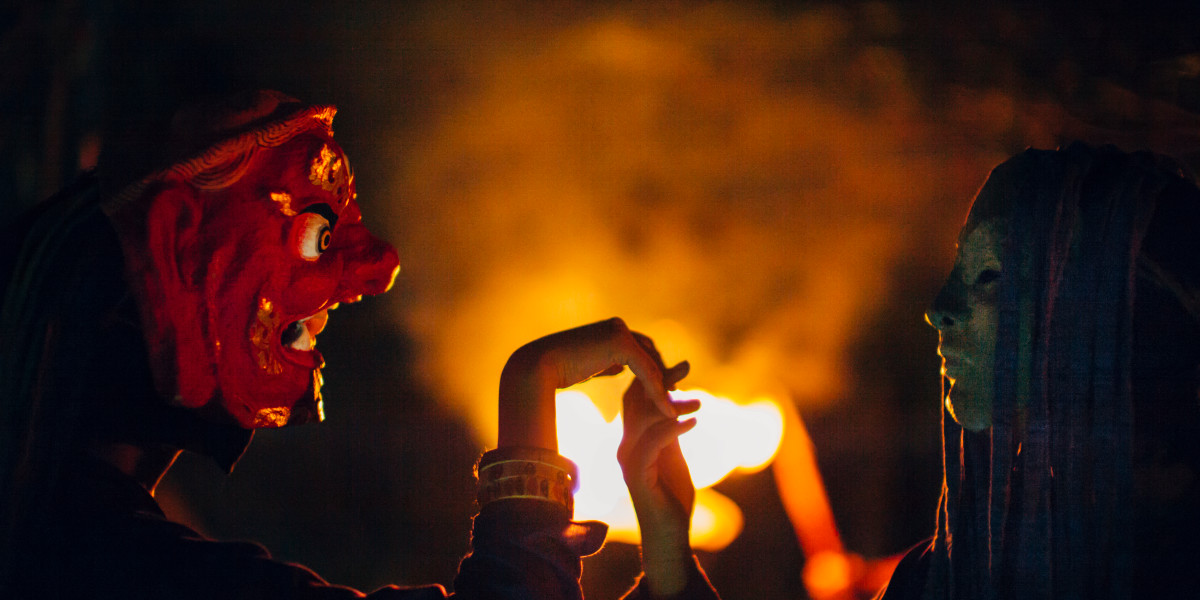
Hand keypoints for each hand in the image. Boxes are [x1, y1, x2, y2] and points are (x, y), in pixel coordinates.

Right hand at [497, 317, 675, 450]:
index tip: (662, 396)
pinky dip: (657, 392)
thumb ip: (606, 363)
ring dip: (663, 389)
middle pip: (652, 355)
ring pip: (651, 364)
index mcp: (610, 329)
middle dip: (664, 380)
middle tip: (673, 404)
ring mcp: (620, 331)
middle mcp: (617, 326)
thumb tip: (619, 368)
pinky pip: (646, 371)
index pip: (642, 351)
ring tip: (671, 412)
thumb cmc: (555, 371)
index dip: (654, 373)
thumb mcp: (588, 366)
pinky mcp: (621, 342)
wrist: (536, 367)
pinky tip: (665, 411)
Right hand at [618, 340, 698, 596]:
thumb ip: (670, 430)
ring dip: (672, 404)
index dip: (655, 379)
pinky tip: (694, 422)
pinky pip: (653, 443)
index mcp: (631, 439)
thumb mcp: (673, 455)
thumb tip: (679, 402)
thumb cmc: (672, 496)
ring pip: (643, 418)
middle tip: (685, 366)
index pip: (637, 399)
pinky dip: (673, 428)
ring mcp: (628, 459)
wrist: (669, 535)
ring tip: (700, 401)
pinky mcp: (637, 475)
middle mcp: (625, 445)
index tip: (681, 364)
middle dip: (660, 381)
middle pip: (635, 401)